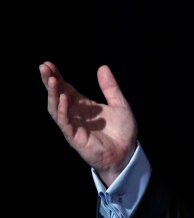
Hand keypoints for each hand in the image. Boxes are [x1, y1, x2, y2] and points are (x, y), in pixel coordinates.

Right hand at [39, 61, 137, 186]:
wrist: (127, 153)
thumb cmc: (122, 131)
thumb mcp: (120, 104)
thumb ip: (110, 87)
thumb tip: (102, 67)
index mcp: (84, 106)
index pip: (66, 88)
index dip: (57, 77)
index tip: (48, 64)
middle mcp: (76, 114)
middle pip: (57, 96)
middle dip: (49, 82)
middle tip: (43, 67)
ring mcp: (73, 125)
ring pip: (56, 108)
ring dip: (53, 94)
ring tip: (50, 79)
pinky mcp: (75, 137)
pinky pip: (65, 122)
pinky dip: (62, 110)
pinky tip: (63, 98)